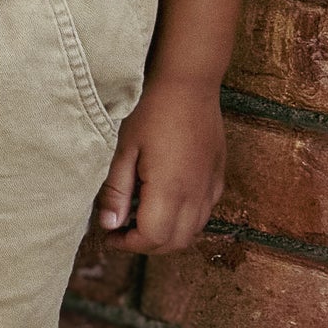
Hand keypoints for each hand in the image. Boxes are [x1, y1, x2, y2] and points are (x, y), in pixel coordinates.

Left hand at [95, 74, 226, 254]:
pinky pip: (205, 212)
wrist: (188, 82)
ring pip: (193, 231)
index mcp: (170, 189)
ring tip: (141, 217)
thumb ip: (116, 191)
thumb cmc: (150, 110)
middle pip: (174, 243)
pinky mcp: (218, 176)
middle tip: (122, 231)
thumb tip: (109, 225)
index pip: (152, 238)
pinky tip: (165, 201)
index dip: (128, 244)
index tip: (109, 235)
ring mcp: (211, 186)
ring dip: (167, 235)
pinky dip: (185, 220)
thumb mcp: (123, 149)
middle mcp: (196, 194)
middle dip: (146, 245)